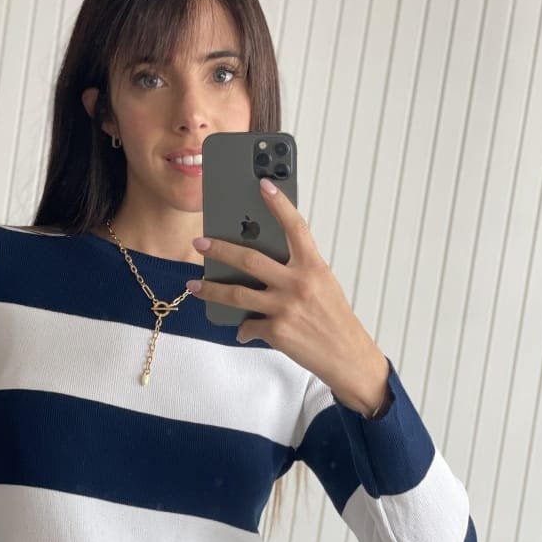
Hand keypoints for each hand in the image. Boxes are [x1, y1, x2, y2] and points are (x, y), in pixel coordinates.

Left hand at [186, 178, 388, 415]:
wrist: (347, 356)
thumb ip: (296, 271)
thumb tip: (259, 267)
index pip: (295, 227)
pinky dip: (243, 329)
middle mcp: (298, 283)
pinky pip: (248, 326)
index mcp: (313, 266)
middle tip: (200, 242)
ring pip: (237, 294)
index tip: (263, 185)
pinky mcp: (277, 331)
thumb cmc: (334, 319)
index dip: (280, 205)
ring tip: (194, 285)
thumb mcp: (322, 285)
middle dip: (220, 249)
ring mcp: (285, 307)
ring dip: (210, 290)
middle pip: (249, 260)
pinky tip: (243, 330)